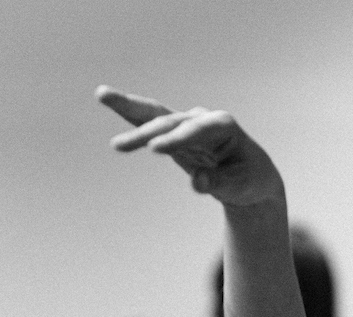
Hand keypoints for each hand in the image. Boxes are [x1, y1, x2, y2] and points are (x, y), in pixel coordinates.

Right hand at [97, 86, 284, 205]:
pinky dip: (130, 114)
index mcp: (224, 126)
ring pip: (157, 115)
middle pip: (171, 122)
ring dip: (129, 108)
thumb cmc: (249, 180)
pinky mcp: (175, 133)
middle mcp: (203, 118)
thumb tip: (197, 182)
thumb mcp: (240, 186)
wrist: (251, 177)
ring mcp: (188, 123)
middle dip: (147, 132)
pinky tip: (106, 98)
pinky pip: (151, 122)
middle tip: (120, 146)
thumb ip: (218, 183)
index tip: (154, 150)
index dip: (176, 140)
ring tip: (102, 94)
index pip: (196, 131)